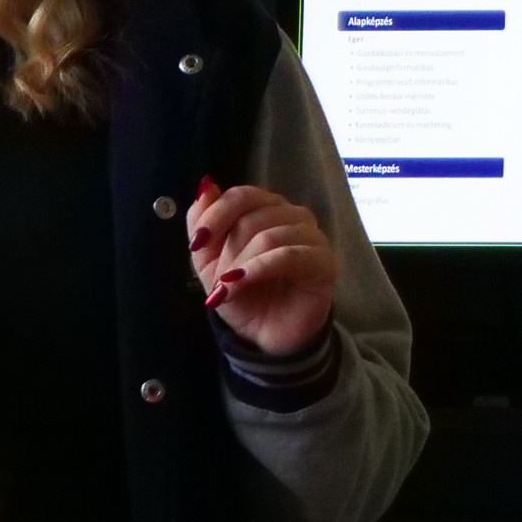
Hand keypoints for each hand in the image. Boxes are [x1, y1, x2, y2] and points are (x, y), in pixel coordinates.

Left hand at [189, 176, 336, 357]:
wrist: (267, 335)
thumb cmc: (244, 294)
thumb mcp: (209, 260)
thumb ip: (203, 222)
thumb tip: (206, 186)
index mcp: (267, 208)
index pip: (242, 195)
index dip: (216, 216)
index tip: (196, 245)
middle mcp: (293, 216)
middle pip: (253, 217)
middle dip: (227, 252)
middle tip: (217, 281)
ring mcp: (312, 237)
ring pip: (269, 237)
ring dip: (240, 266)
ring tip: (228, 290)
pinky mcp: (325, 262)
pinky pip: (289, 256)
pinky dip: (260, 269)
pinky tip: (243, 282)